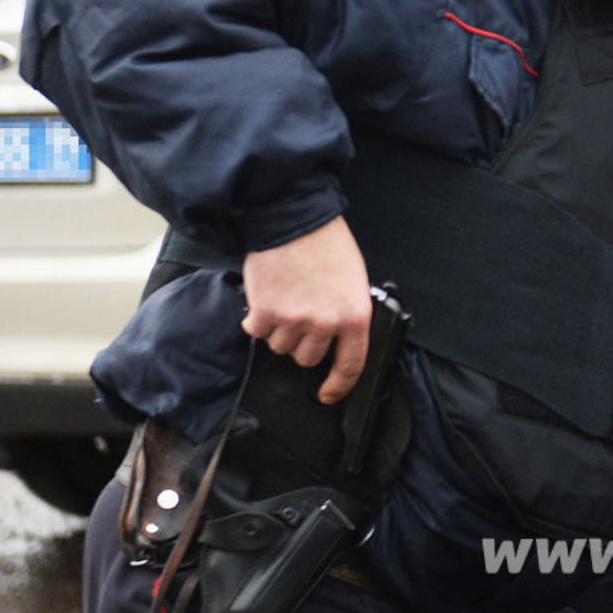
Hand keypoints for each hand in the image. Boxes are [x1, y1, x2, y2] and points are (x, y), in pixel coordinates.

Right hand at [241, 215, 371, 403]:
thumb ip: (346, 312)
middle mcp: (325, 323)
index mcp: (354, 315)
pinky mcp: (265, 314)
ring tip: (286, 296)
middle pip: (307, 358)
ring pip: (281, 347)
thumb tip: (338, 338)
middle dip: (303, 341)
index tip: (329, 394)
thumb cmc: (325, 243)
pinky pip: (257, 333)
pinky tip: (267, 295)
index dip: (339, 386)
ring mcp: (294, 321)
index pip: (351, 365)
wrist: (291, 218)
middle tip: (302, 312)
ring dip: (280, 329)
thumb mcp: (352, 279)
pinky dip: (258, 319)